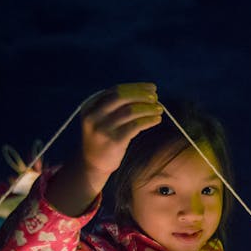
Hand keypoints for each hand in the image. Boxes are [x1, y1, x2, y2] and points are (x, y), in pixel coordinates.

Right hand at [45, 82, 162, 215]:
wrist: (93, 163)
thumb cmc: (104, 137)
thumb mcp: (102, 118)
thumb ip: (116, 105)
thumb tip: (145, 93)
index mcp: (90, 105)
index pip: (116, 90)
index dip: (136, 88)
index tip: (152, 88)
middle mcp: (94, 115)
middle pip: (122, 97)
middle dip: (142, 95)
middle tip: (156, 97)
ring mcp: (102, 128)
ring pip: (130, 111)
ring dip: (148, 108)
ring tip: (159, 109)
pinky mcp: (113, 141)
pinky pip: (135, 125)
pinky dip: (148, 120)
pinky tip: (156, 119)